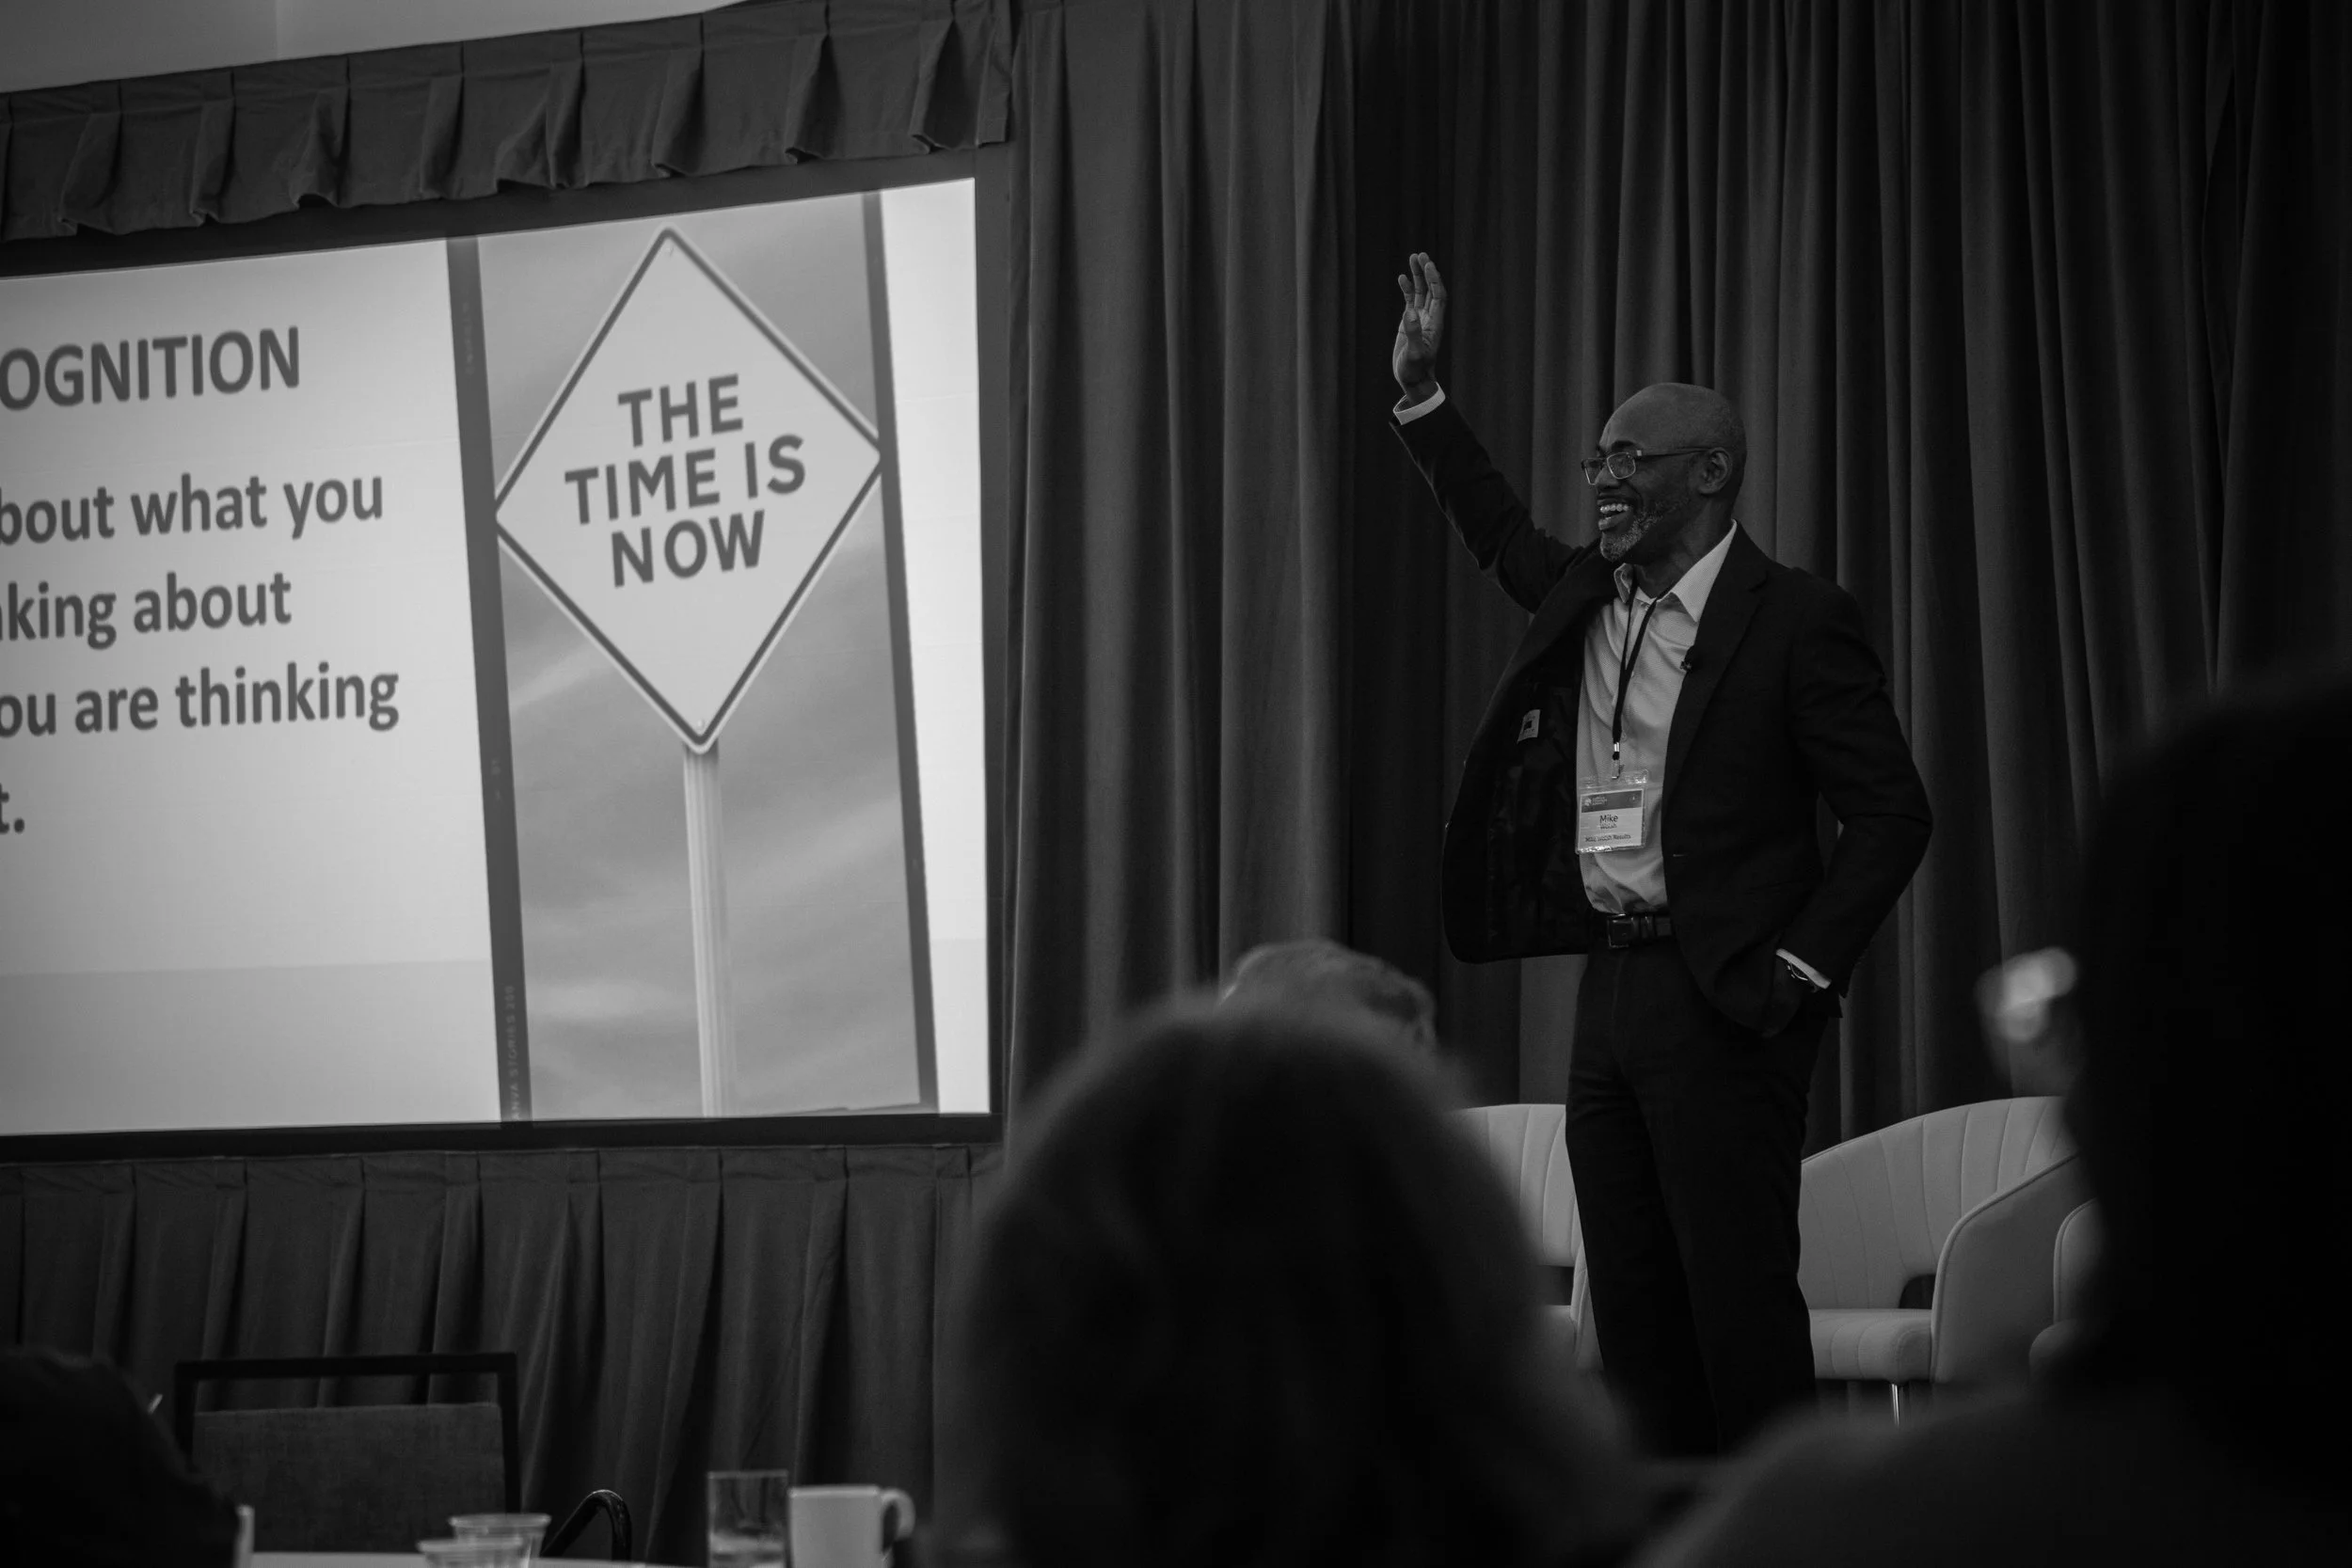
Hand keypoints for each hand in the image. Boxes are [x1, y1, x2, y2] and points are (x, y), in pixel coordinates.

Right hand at [1393, 251, 1446, 402]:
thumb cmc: (1415, 371)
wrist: (1413, 381)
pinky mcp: (1409, 323)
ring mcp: (1420, 319)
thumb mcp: (1414, 354)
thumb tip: (1409, 311)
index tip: (1428, 264)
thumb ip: (1413, 333)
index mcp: (1434, 324)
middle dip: (1427, 271)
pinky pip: (1410, 301)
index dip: (1434, 279)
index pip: (1438, 295)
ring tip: (1412, 258)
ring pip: (1421, 292)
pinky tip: (1402, 277)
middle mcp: (1429, 318)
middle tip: (1420, 254)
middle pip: (1431, 289)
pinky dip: (1407, 289)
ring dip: (1418, 276)